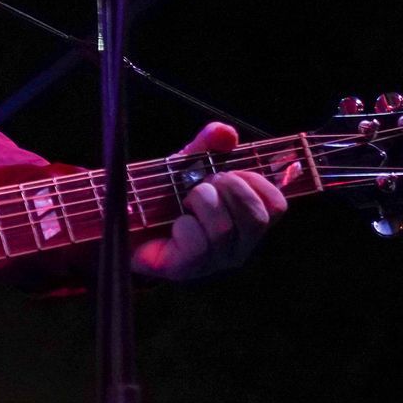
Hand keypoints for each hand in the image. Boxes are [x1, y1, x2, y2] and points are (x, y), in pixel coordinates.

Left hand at [131, 122, 291, 280]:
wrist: (125, 219)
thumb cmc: (165, 196)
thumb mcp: (188, 165)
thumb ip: (208, 146)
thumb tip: (226, 132)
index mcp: (247, 223)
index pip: (277, 206)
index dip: (259, 183)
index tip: (232, 171)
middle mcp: (238, 246)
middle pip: (257, 218)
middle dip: (229, 190)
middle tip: (203, 183)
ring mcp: (214, 262)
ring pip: (224, 229)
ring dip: (201, 202)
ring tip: (184, 200)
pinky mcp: (187, 270)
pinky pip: (197, 244)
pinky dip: (183, 225)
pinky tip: (173, 225)